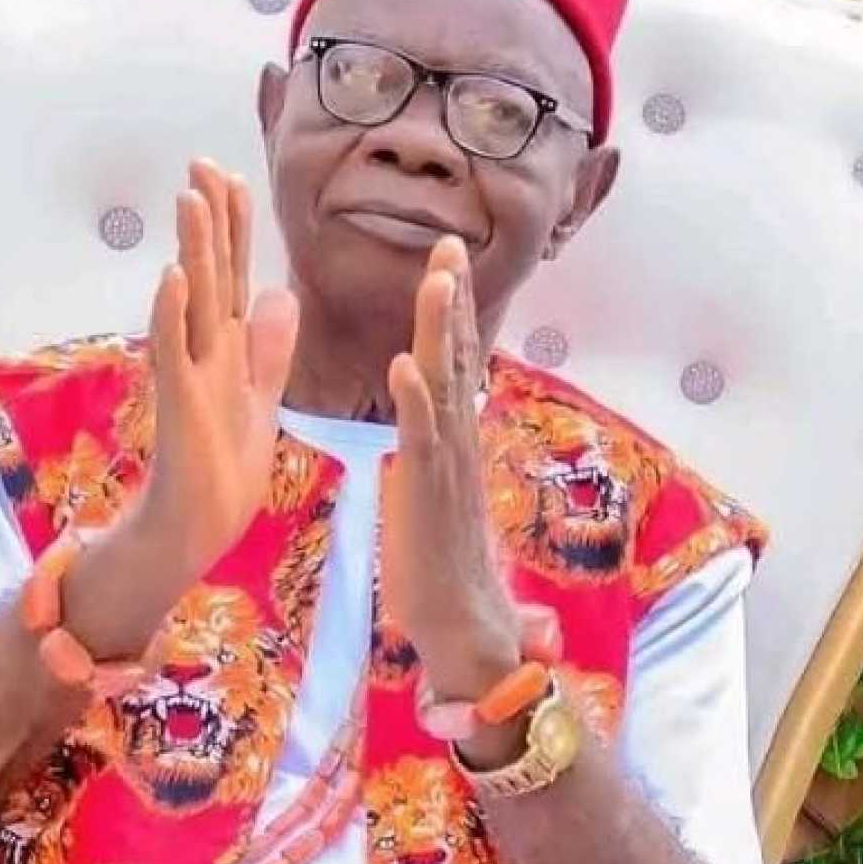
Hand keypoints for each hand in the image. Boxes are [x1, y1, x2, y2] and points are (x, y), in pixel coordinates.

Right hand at [65, 160, 296, 658]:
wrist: (200, 526)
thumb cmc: (225, 466)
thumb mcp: (262, 397)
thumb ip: (271, 349)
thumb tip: (284, 295)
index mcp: (231, 347)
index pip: (236, 274)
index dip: (235, 227)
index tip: (231, 176)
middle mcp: (207, 350)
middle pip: (213, 272)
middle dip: (210, 219)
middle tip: (201, 162)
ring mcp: (190, 372)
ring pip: (192, 300)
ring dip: (192, 248)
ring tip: (189, 197)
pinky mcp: (179, 403)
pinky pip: (173, 351)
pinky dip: (171, 313)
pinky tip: (172, 275)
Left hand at [384, 237, 521, 702]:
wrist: (460, 621)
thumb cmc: (439, 558)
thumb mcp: (434, 483)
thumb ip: (435, 440)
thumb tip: (432, 402)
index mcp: (453, 435)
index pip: (454, 358)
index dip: (451, 308)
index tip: (447, 258)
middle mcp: (457, 439)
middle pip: (456, 356)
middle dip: (452, 299)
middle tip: (450, 243)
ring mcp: (445, 464)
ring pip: (444, 385)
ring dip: (439, 330)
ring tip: (437, 280)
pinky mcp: (426, 493)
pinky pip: (420, 441)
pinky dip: (413, 402)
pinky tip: (402, 365)